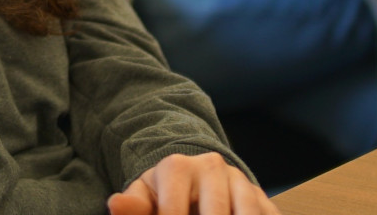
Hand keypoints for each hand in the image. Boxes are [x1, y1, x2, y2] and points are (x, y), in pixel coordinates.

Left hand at [107, 152, 279, 214]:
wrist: (196, 176)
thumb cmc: (165, 193)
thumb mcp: (145, 196)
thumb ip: (133, 206)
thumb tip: (115, 204)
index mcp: (177, 167)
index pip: (172, 212)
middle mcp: (212, 167)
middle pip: (214, 213)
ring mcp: (239, 181)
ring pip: (246, 214)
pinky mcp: (260, 196)